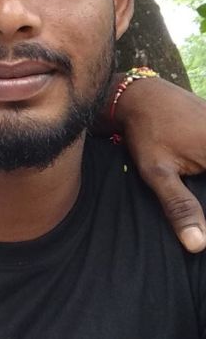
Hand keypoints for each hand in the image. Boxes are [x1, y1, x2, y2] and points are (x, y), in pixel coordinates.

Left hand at [115, 76, 205, 251]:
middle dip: (204, 197)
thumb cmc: (145, 130)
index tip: (200, 214)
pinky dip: (204, 166)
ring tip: (191, 181)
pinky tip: (194, 174)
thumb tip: (198, 245)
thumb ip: (179, 206)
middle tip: (190, 197)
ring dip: (204, 183)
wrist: (138, 93)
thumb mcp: (157, 171)